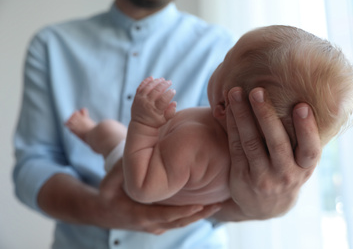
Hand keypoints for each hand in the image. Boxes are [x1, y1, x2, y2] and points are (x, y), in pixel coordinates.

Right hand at [98, 159, 221, 233]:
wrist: (104, 210)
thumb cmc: (109, 192)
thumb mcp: (110, 181)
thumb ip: (122, 170)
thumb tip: (133, 157)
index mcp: (137, 216)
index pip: (163, 216)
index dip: (182, 212)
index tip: (200, 205)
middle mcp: (149, 225)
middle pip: (177, 223)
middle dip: (198, 215)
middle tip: (217, 204)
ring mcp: (155, 226)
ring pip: (180, 224)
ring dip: (199, 216)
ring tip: (218, 204)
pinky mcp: (159, 223)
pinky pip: (178, 221)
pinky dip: (192, 214)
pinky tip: (207, 205)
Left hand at [131, 77, 176, 127]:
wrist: (140, 124)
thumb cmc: (155, 122)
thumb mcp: (165, 120)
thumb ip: (171, 112)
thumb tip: (174, 102)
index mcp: (155, 110)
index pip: (163, 99)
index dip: (169, 93)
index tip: (173, 90)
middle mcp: (147, 103)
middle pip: (156, 91)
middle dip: (164, 85)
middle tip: (170, 82)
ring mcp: (141, 99)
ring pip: (149, 87)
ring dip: (156, 81)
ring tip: (162, 79)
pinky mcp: (137, 97)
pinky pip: (141, 86)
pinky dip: (146, 81)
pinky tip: (152, 78)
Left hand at [224, 87, 320, 219]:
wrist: (264, 207)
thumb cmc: (286, 173)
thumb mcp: (300, 165)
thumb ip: (300, 140)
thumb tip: (305, 99)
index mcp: (304, 168)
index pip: (310, 150)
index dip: (307, 129)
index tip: (302, 105)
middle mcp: (285, 175)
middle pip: (277, 143)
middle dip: (266, 115)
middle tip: (257, 91)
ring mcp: (262, 177)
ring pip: (251, 143)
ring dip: (242, 116)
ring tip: (235, 93)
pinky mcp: (241, 176)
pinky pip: (236, 147)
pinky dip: (232, 126)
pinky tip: (228, 109)